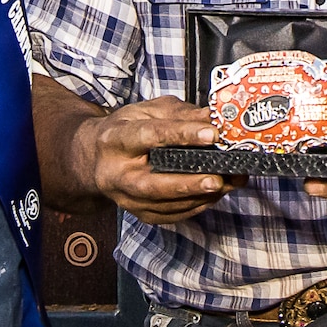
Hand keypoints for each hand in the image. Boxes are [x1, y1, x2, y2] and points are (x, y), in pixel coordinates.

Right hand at [74, 96, 245, 224]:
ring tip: (228, 184)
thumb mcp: (146, 110)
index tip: (211, 133)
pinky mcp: (139, 214)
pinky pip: (170, 215)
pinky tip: (213, 195)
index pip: (150, 136)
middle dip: (188, 183)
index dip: (182, 134)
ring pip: (164, 205)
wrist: (98, 157)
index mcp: (115, 139)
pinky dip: (195, 207)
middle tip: (218, 179)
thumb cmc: (126, 129)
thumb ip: (179, 113)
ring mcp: (125, 199)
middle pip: (152, 184)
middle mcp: (116, 173)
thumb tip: (212, 118)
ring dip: (199, 196)